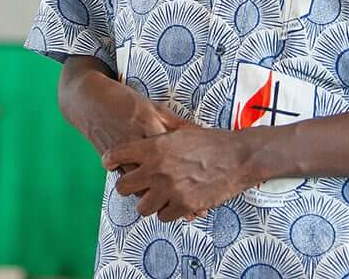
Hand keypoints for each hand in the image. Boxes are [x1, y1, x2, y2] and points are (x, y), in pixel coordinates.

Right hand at [59, 57, 209, 220]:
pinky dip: (135, 190)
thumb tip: (200, 132)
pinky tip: (147, 198)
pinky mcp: (107, 158)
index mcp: (149, 123)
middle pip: (155, 172)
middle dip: (171, 193)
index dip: (187, 172)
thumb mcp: (153, 107)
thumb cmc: (124, 101)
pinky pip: (124, 178)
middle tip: (188, 210)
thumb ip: (175, 122)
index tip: (200, 188)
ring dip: (152, 197)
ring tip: (170, 208)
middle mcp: (135, 139)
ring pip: (137, 181)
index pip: (172, 151)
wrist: (88, 99)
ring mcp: (120, 151)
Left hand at [102, 127, 252, 222]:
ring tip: (158, 196)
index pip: (116, 155)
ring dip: (149, 203)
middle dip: (127, 187)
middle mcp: (157, 169)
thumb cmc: (211, 142)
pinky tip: (175, 202)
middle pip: (123, 187)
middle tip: (135, 185)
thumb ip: (158, 138)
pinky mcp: (184, 206)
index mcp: (154, 147)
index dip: (110, 160)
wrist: (238, 157)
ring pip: (142, 207)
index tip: (110, 164)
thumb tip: (141, 141)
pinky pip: (163, 217)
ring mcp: (169, 190)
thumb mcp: (180, 131)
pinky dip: (168, 211)